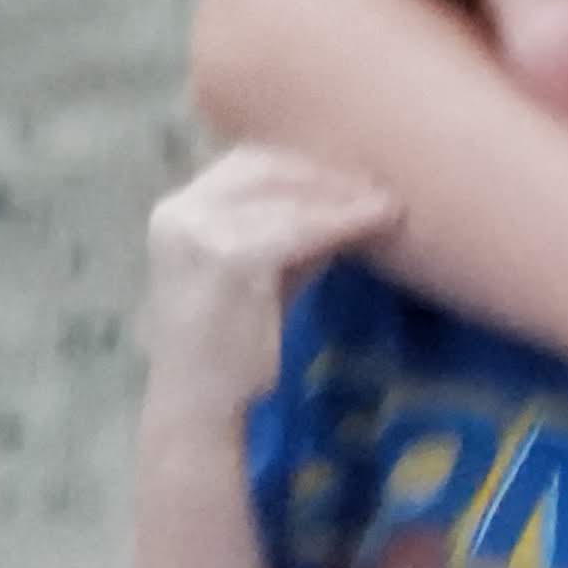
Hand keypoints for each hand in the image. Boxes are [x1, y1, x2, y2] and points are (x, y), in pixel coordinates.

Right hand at [138, 146, 399, 426]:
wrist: (198, 405)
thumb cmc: (232, 340)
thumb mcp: (259, 269)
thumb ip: (288, 227)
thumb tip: (348, 191)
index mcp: (179, 209)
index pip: (249, 162)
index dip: (305, 163)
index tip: (354, 172)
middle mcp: (180, 212)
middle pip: (268, 169)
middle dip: (328, 175)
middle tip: (380, 182)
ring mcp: (199, 234)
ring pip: (289, 198)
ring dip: (344, 197)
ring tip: (388, 203)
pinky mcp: (227, 260)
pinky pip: (298, 229)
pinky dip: (342, 223)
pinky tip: (376, 223)